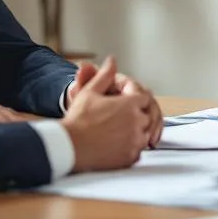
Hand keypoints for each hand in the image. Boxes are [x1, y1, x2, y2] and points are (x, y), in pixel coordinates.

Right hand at [60, 57, 151, 171]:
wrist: (70, 147)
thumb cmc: (78, 120)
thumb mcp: (90, 91)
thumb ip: (105, 75)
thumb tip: (112, 61)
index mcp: (130, 105)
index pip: (144, 97)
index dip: (132, 97)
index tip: (120, 100)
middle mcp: (137, 123)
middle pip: (147, 115)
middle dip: (136, 113)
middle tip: (118, 115)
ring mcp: (135, 141)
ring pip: (145, 133)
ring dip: (135, 130)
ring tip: (116, 129)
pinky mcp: (131, 157)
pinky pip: (138, 150)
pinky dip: (131, 146)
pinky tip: (116, 143)